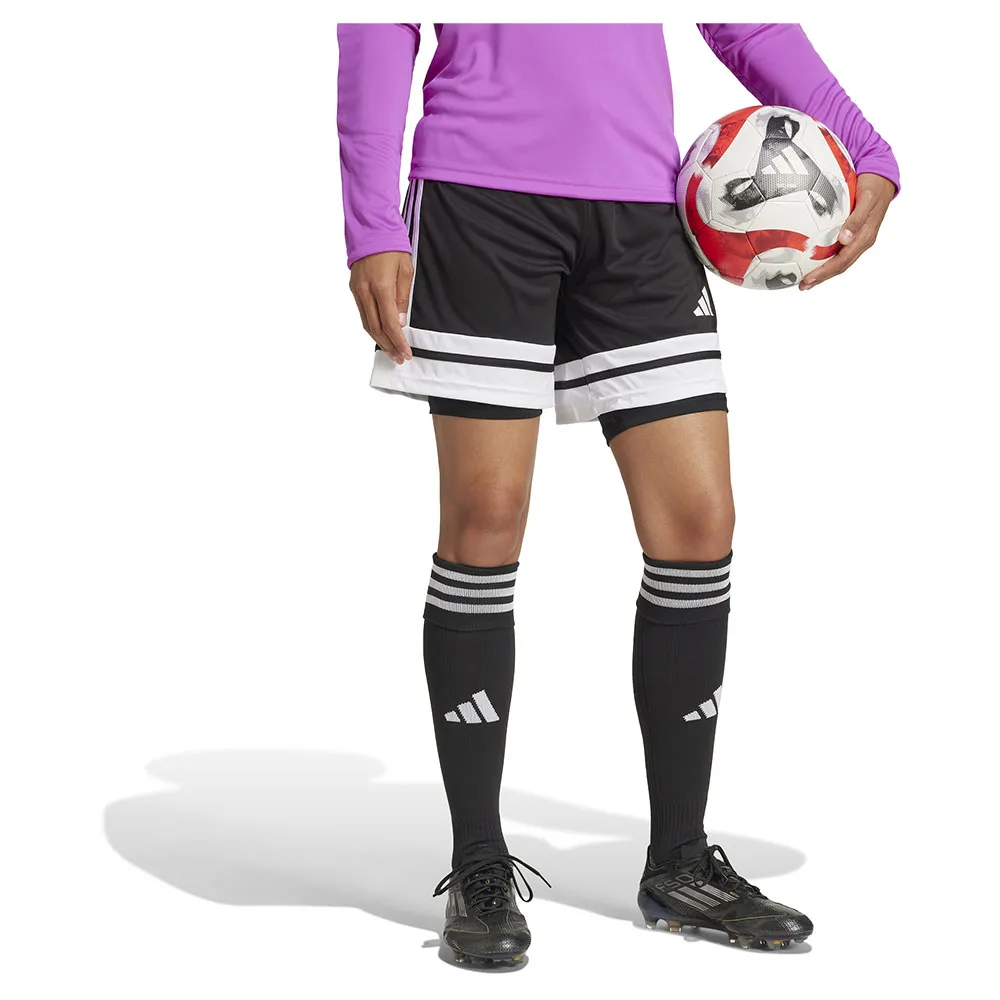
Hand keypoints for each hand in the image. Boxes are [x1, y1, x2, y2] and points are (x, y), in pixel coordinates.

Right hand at [349, 251, 413, 363]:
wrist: (371, 227)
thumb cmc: (392, 245)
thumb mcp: (406, 270)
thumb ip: (402, 298)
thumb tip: (400, 322)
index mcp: (381, 287)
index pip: (389, 324)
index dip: (398, 342)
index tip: (405, 353)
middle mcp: (365, 292)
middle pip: (376, 329)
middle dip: (388, 346)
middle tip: (399, 358)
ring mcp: (357, 291)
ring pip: (366, 324)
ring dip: (379, 340)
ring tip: (391, 351)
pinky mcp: (354, 289)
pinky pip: (363, 314)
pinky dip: (372, 328)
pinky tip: (381, 334)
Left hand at [800, 173, 894, 289]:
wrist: (882, 179)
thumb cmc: (874, 187)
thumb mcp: (867, 199)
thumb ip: (857, 219)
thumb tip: (845, 239)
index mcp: (865, 238)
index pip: (842, 261)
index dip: (825, 272)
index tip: (808, 278)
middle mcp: (860, 242)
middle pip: (839, 265)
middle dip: (821, 277)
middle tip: (802, 285)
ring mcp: (856, 239)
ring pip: (838, 260)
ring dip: (822, 271)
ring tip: (805, 279)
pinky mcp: (852, 234)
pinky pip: (837, 249)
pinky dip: (824, 257)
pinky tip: (811, 258)